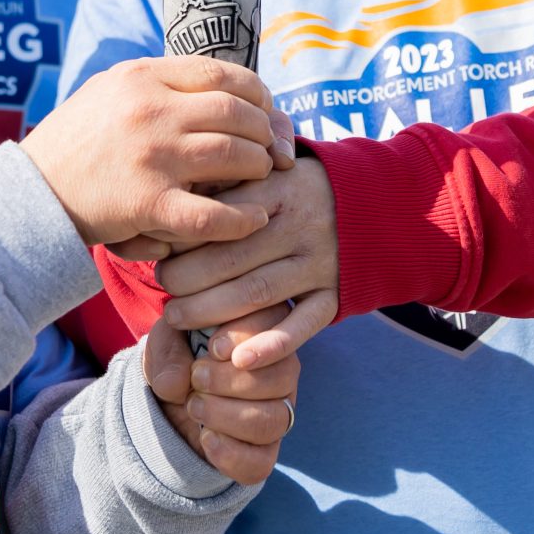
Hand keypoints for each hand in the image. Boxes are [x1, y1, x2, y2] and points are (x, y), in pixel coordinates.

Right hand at [23, 57, 293, 248]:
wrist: (30, 193)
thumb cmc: (74, 143)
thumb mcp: (107, 91)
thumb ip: (156, 81)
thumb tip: (213, 80)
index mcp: (141, 77)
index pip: (220, 73)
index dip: (256, 92)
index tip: (264, 108)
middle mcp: (150, 111)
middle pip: (235, 113)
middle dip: (264, 130)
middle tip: (271, 146)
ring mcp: (151, 157)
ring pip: (233, 155)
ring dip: (258, 167)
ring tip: (261, 175)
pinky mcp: (148, 203)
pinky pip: (213, 214)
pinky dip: (243, 219)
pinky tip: (256, 219)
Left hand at [142, 305, 299, 485]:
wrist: (167, 401)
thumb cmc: (177, 358)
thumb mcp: (164, 345)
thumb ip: (169, 354)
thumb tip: (178, 385)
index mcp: (267, 332)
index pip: (277, 330)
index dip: (247, 339)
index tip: (213, 348)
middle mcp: (283, 372)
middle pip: (282, 378)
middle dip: (232, 381)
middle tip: (196, 379)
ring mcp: (278, 412)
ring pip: (274, 420)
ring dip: (228, 415)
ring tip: (193, 405)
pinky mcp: (264, 451)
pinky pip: (262, 460)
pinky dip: (230, 452)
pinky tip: (205, 436)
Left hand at [153, 157, 337, 369]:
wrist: (374, 204)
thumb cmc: (297, 190)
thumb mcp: (267, 172)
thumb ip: (226, 185)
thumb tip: (173, 206)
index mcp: (278, 190)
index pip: (222, 217)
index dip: (184, 238)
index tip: (159, 251)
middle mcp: (301, 225)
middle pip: (233, 258)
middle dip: (188, 279)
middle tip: (162, 290)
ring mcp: (320, 261)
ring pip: (259, 292)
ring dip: (212, 312)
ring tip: (178, 320)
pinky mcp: (335, 292)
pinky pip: (305, 323)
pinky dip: (273, 344)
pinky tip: (238, 361)